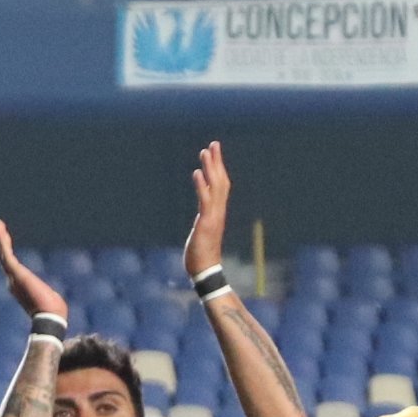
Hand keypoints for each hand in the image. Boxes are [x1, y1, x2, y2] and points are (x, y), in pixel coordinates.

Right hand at [0, 220, 66, 325]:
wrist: (50, 318)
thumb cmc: (53, 313)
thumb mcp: (48, 300)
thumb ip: (46, 296)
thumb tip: (54, 303)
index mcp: (20, 287)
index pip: (11, 266)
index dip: (6, 253)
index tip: (5, 242)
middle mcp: (13, 281)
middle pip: (4, 258)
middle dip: (1, 242)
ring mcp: (13, 277)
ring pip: (3, 254)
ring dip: (0, 237)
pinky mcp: (16, 273)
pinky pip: (6, 253)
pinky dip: (2, 241)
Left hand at [183, 140, 232, 280]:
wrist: (205, 272)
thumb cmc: (202, 256)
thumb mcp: (202, 233)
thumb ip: (204, 223)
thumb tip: (202, 219)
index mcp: (217, 213)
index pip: (220, 186)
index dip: (219, 168)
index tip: (215, 152)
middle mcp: (217, 212)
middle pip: (220, 182)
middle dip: (217, 162)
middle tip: (214, 143)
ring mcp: (213, 217)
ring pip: (214, 188)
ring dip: (210, 168)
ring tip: (205, 151)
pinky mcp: (206, 223)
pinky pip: (204, 201)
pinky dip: (201, 186)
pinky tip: (197, 172)